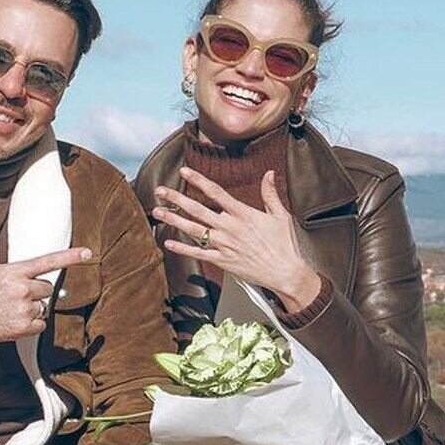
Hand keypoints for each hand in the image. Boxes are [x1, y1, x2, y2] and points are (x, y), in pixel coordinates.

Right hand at [0, 247, 91, 343]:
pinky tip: (14, 319)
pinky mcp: (23, 328)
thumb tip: (35, 275)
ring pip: (43, 306)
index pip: (47, 261)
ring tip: (10, 308)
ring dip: (31, 307)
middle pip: (47, 288)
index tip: (88, 253)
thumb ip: (16, 270)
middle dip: (35, 291)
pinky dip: (31, 323)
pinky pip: (40, 323)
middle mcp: (22, 289)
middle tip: (16, 295)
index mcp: (15, 272)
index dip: (70, 257)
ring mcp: (24, 309)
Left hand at [152, 167, 320, 312]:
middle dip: (176, 198)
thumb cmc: (285, 245)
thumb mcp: (281, 215)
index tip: (184, 171)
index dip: (198, 180)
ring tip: (157, 211)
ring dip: (174, 220)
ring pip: (193, 230)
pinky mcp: (223, 261)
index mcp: (243, 213)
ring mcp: (224, 245)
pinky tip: (168, 242)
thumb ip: (270, 193)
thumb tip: (268, 173)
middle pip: (197, 209)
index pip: (215, 192)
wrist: (286, 273)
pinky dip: (182, 249)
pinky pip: (199, 253)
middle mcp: (230, 227)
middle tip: (160, 190)